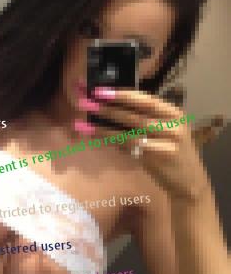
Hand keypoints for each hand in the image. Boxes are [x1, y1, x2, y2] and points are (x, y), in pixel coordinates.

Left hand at [88, 86, 209, 202]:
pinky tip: (96, 139)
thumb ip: (141, 123)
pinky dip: (112, 142)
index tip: (100, 90)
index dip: (122, 94)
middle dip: (108, 109)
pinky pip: (130, 148)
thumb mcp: (163, 134)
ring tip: (84, 124)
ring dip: (104, 128)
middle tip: (86, 103)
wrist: (190, 183)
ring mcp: (168, 142)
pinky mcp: (160, 158)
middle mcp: (173, 125)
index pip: (145, 100)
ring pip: (129, 133)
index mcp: (173, 114)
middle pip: (135, 115)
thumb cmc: (171, 155)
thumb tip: (108, 111)